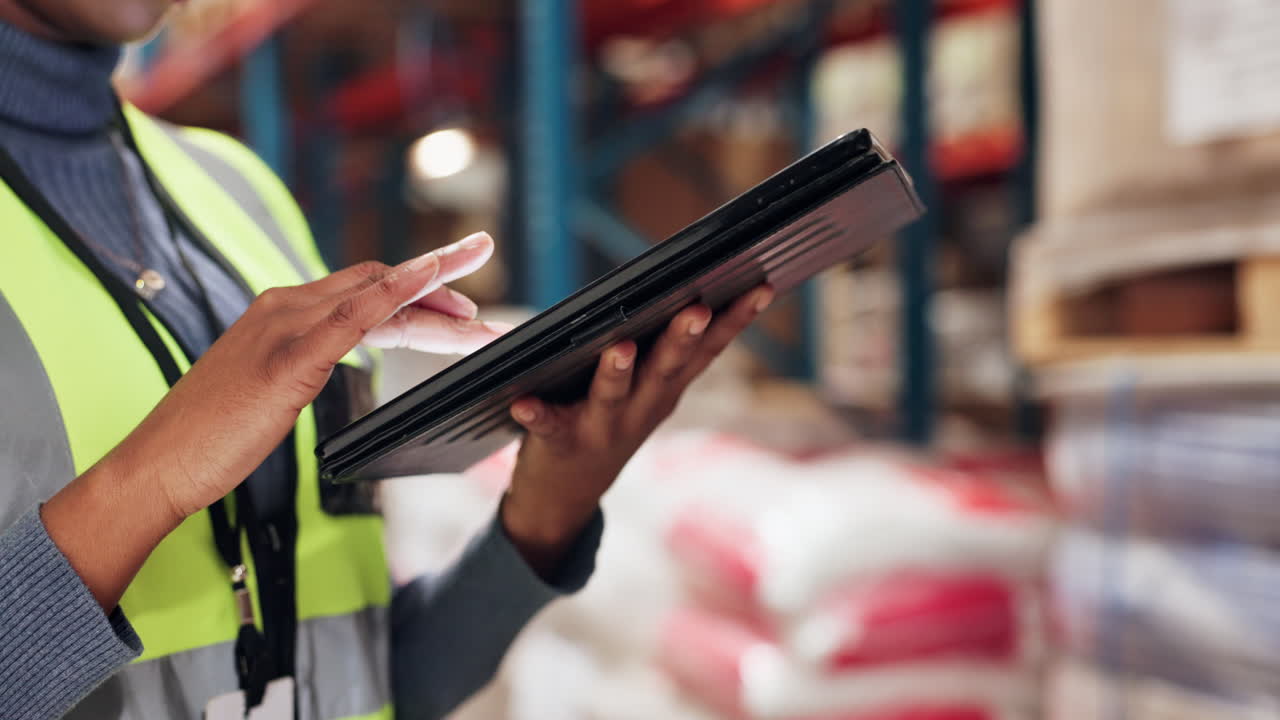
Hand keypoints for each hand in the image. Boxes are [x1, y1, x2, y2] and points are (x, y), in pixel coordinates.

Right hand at [42, 232, 504, 608]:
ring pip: (377, 296)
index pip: (364, 289)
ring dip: (437, 297)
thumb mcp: (267, 389)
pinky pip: (352, 316)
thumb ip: (300, 364)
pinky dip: (394, 295)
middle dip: (439, 279)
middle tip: (482, 275)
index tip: (456, 293)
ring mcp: (285, 327)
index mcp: (283, 312)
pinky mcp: (287, 358)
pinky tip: (427, 284)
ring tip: (481, 316)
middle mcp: (286, 306)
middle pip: (380, 282)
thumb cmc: (211, 436)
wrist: (160, 464)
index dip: (416, 288)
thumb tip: (329, 360)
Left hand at [500, 285, 774, 574]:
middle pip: (667, 368)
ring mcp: (603, 428)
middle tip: (698, 309)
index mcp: (666, 389)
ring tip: (622, 347)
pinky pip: (548, 426)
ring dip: (618, 372)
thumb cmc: (610, 423)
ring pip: (613, 395)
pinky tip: (523, 403)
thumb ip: (669, 352)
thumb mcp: (650, 392)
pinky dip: (537, 415)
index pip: (708, 349)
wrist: (565, 498)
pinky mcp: (560, 442)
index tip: (761, 287)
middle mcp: (642, 408)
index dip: (736, 320)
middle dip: (684, 339)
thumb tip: (695, 291)